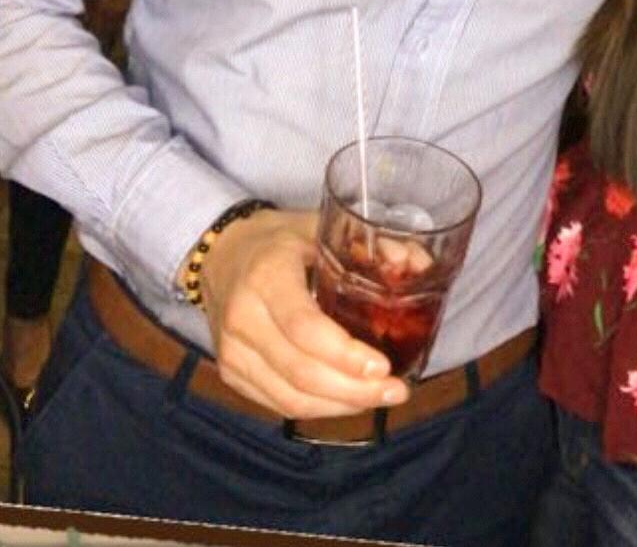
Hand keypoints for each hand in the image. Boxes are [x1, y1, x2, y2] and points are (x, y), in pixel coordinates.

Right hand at [198, 207, 409, 417]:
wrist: (219, 255)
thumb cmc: (277, 241)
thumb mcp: (317, 226)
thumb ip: (367, 245)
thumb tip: (418, 262)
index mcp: (266, 276)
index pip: (304, 327)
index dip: (344, 354)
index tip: (383, 366)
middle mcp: (243, 318)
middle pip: (301, 372)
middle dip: (354, 390)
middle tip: (396, 390)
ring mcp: (232, 352)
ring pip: (290, 397)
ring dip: (341, 406)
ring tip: (381, 398)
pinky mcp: (231, 374)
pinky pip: (278, 404)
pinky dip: (319, 409)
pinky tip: (349, 400)